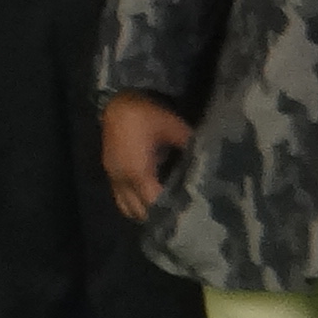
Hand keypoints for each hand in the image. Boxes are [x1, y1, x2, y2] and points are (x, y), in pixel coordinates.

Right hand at [102, 92, 194, 222]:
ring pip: (128, 210)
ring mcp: (113, 179)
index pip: (155, 203)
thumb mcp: (173, 127)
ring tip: (164, 209)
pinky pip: (121, 199)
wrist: (117, 102)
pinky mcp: (110, 174)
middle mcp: (123, 181)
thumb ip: (189, 146)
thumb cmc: (145, 114)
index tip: (188, 214)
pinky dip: (134, 203)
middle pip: (140, 213)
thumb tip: (207, 160)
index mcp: (139, 172)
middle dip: (158, 215)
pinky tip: (150, 197)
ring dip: (144, 212)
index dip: (170, 211)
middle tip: (178, 214)